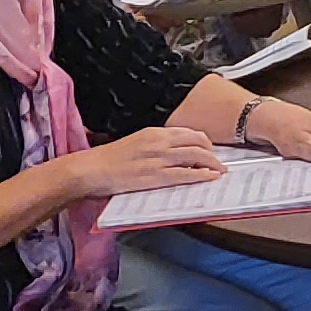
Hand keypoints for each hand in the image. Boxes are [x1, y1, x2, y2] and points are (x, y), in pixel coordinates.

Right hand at [66, 123, 220, 198]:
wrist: (90, 169)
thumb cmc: (109, 159)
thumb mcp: (135, 143)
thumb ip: (155, 145)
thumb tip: (173, 152)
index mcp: (154, 132)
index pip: (188, 133)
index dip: (204, 141)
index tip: (210, 149)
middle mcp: (159, 142)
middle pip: (197, 142)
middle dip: (212, 152)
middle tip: (219, 162)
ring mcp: (158, 158)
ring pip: (195, 156)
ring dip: (212, 164)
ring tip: (219, 171)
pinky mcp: (154, 176)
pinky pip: (185, 174)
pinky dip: (201, 175)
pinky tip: (209, 177)